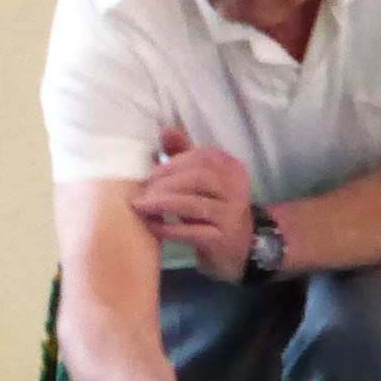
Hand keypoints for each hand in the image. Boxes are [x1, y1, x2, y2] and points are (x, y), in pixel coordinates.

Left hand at [130, 127, 254, 281]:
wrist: (240, 249)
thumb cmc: (213, 209)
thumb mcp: (203, 182)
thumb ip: (185, 156)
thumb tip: (166, 130)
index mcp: (232, 168)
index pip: (201, 156)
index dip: (171, 163)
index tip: (149, 173)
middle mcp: (237, 189)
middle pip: (197, 177)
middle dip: (164, 183)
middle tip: (141, 191)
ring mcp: (232, 215)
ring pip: (193, 204)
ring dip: (162, 204)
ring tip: (140, 206)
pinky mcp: (223, 240)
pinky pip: (191, 232)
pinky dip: (168, 228)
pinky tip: (152, 226)